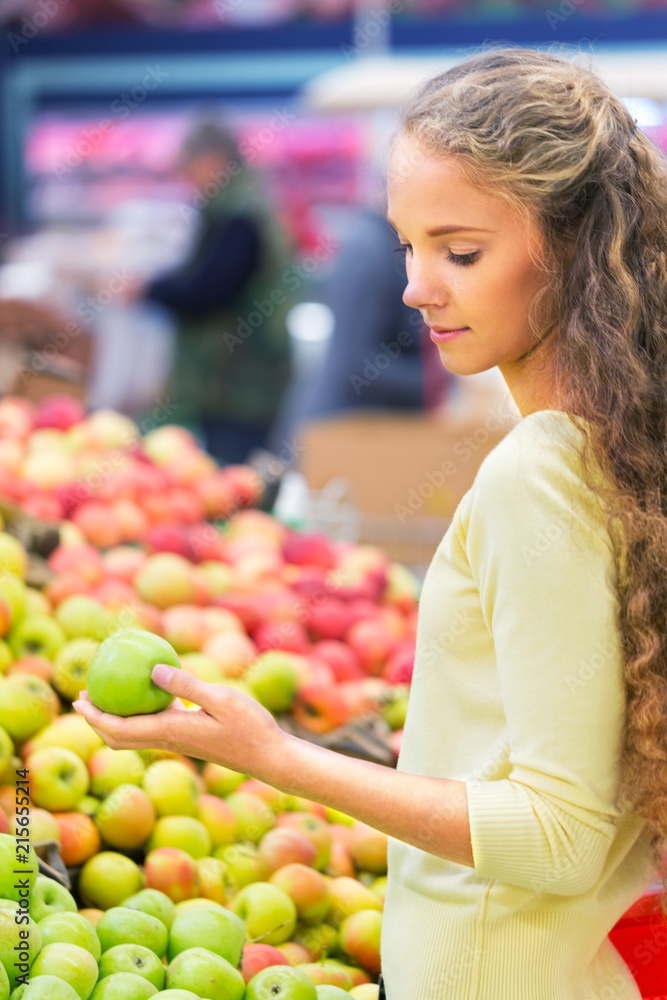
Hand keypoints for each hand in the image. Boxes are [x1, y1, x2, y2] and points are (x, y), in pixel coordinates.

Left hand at [72, 665, 283, 777]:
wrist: (269, 757)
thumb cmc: (251, 727)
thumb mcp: (222, 699)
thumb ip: (187, 685)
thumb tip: (152, 670)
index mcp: (171, 732)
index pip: (120, 729)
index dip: (95, 716)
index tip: (78, 699)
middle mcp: (170, 740)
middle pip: (120, 737)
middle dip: (97, 719)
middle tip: (83, 695)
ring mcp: (179, 741)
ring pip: (135, 735)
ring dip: (115, 718)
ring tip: (107, 693)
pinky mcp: (189, 738)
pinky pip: (153, 727)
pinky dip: (139, 713)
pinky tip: (148, 692)